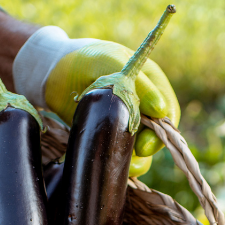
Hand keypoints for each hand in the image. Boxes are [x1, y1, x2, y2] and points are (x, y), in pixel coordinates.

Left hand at [12, 28, 179, 177]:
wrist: (56, 72)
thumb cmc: (88, 60)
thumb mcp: (112, 62)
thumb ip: (137, 84)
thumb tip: (161, 110)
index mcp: (151, 87)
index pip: (168, 112)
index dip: (164, 128)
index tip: (151, 133)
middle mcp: (143, 110)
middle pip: (157, 136)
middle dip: (150, 146)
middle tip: (139, 150)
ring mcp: (127, 127)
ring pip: (140, 153)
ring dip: (133, 160)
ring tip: (118, 160)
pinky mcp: (110, 141)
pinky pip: (119, 159)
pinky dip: (115, 164)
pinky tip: (106, 165)